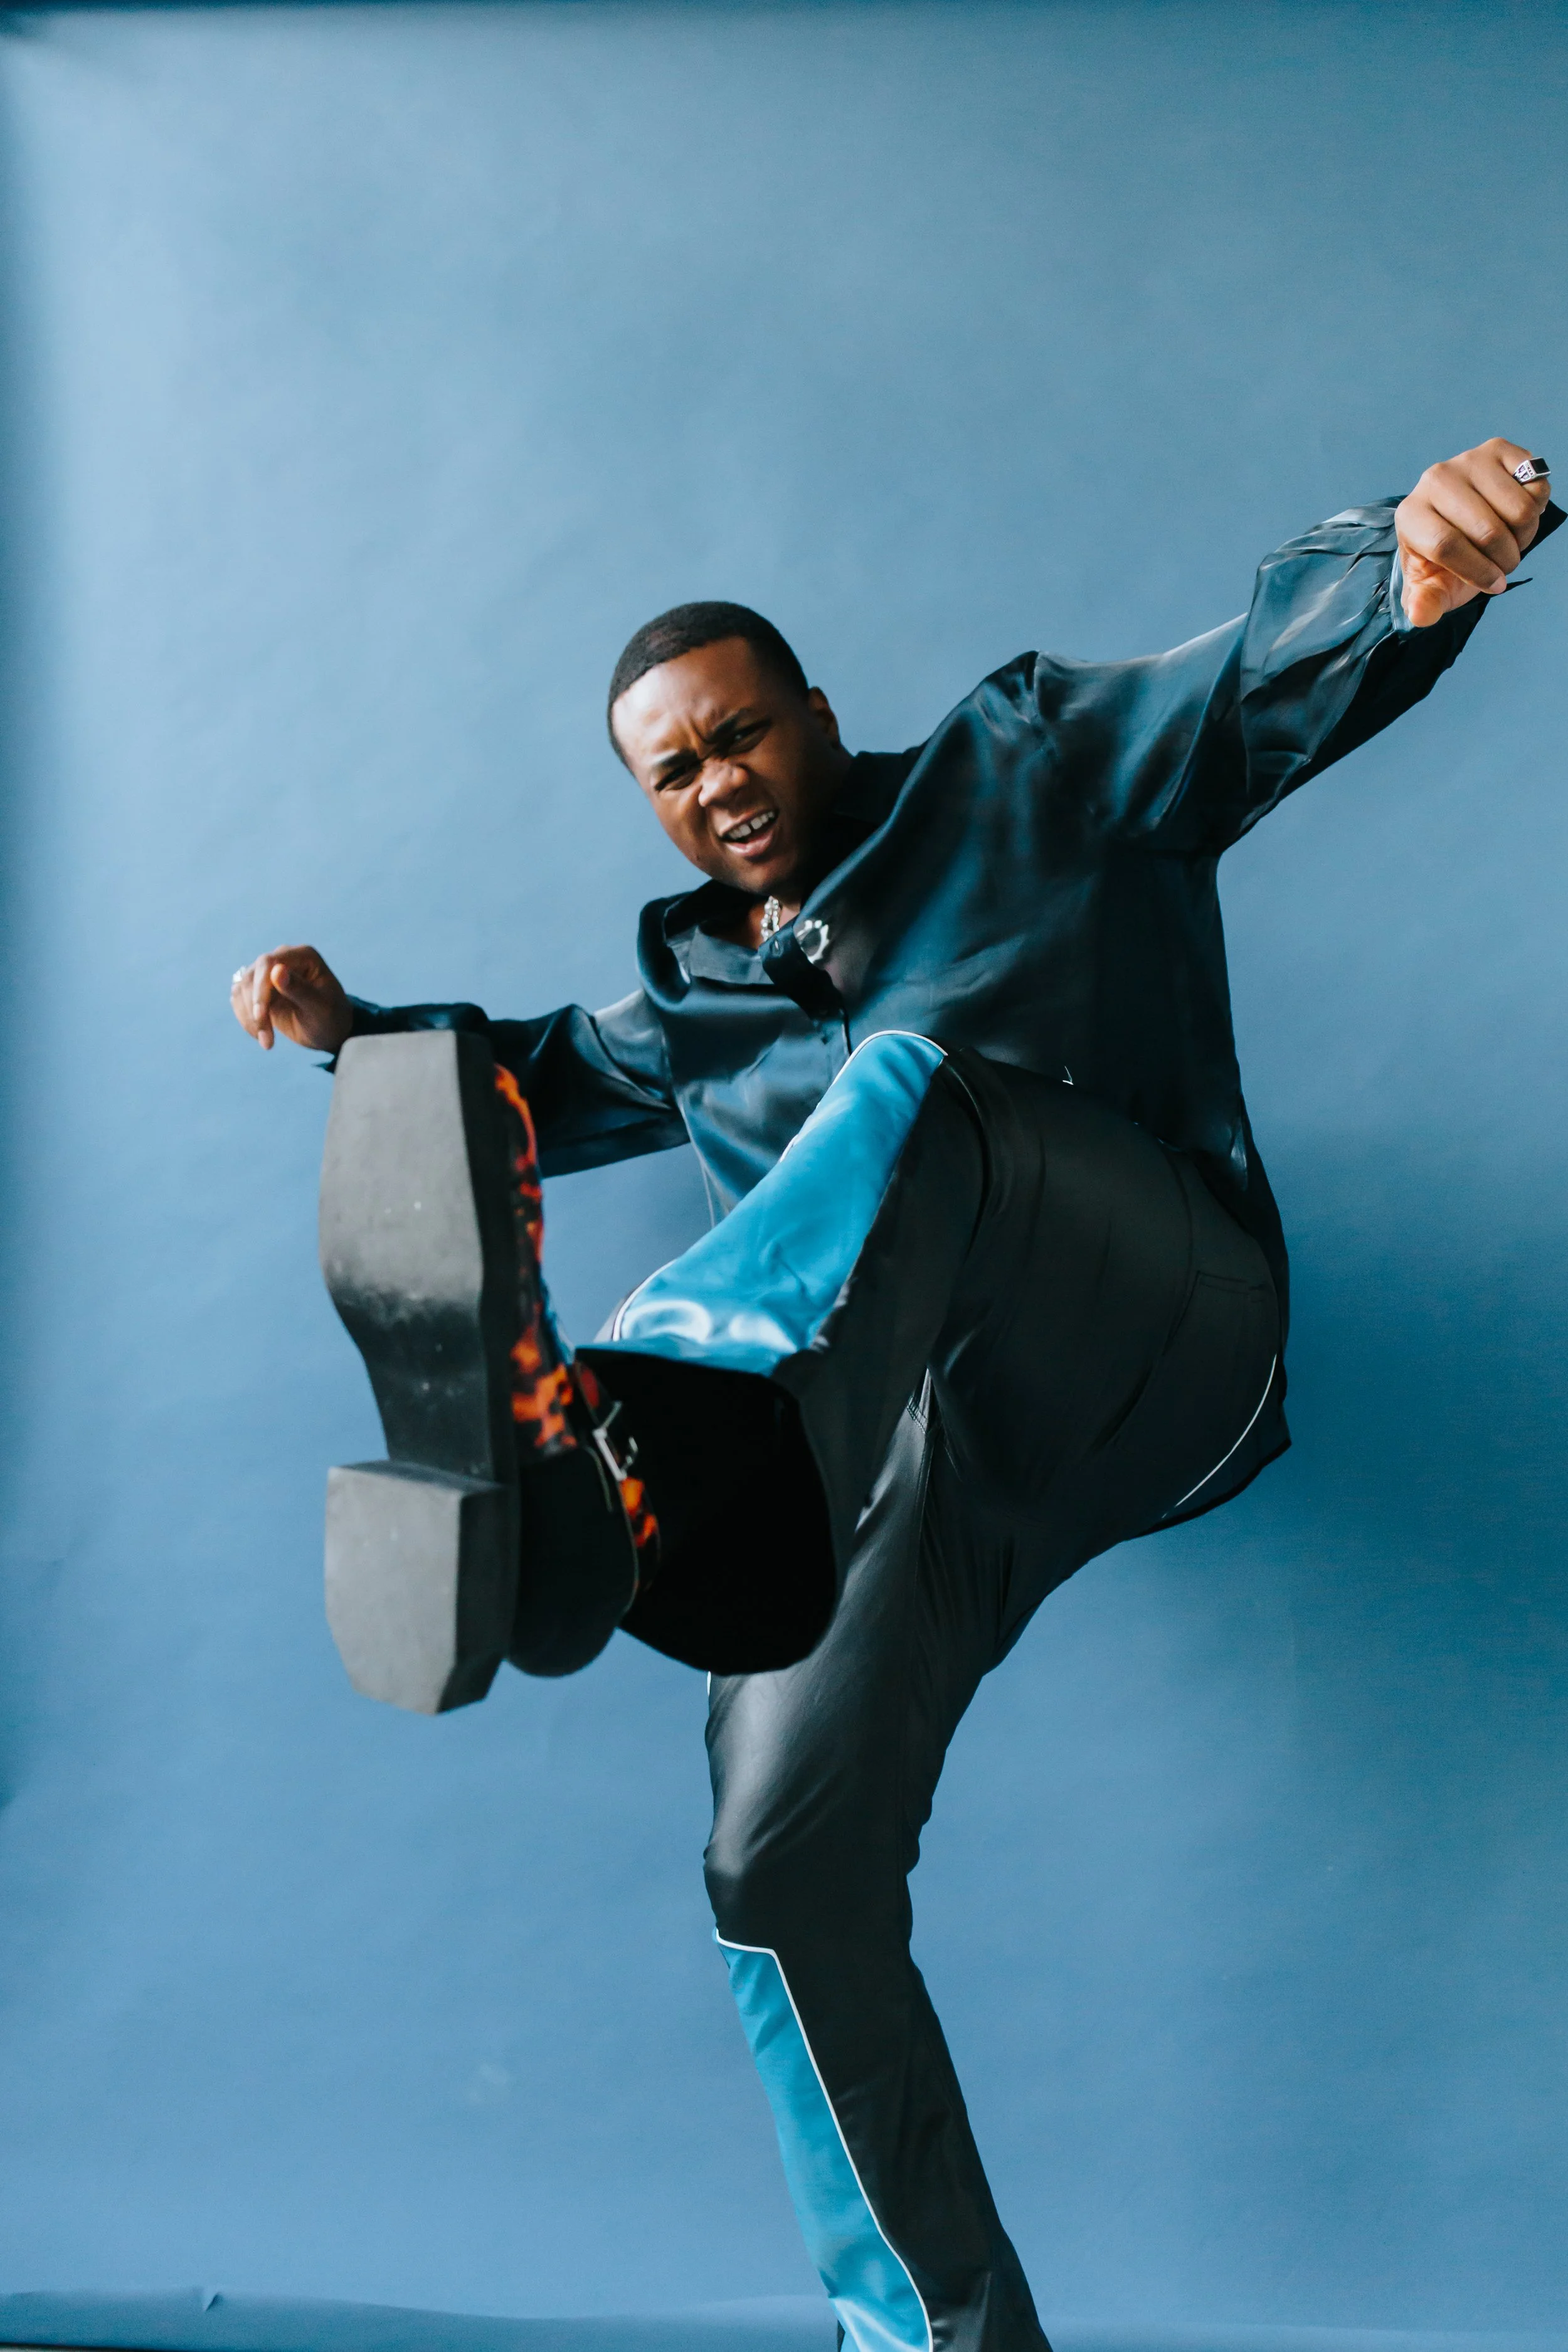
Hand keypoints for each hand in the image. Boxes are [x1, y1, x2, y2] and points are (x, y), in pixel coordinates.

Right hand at [230, 943, 352, 1053]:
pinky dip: (245, 1018)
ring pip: (242, 988)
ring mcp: (268, 972)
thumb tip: (277, 970)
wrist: (328, 1031)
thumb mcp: (320, 1009)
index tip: (260, 1016)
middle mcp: (283, 959)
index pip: (269, 962)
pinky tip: (260, 1035)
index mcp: (303, 956)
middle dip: (254, 1009)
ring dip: (248, 1017)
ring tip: (267, 1042)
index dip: (260, 989)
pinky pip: (239, 998)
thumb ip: (300, 989)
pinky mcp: (258, 988)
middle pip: (252, 976)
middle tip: (267, 1041)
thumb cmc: (331, 1018)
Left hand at [1395, 437, 1550, 627]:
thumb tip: (1421, 615)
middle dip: (1505, 559)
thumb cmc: (1446, 561)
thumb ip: (1426, 604)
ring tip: (1509, 539)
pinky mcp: (1498, 449)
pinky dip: (1537, 510)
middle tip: (1503, 563)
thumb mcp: (1435, 587)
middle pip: (1487, 530)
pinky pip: (1537, 487)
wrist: (1463, 522)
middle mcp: (1435, 479)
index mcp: (1410, 514)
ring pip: (1520, 510)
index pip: (1447, 545)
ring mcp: (1468, 460)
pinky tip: (1516, 514)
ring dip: (1524, 536)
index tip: (1493, 584)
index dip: (1478, 572)